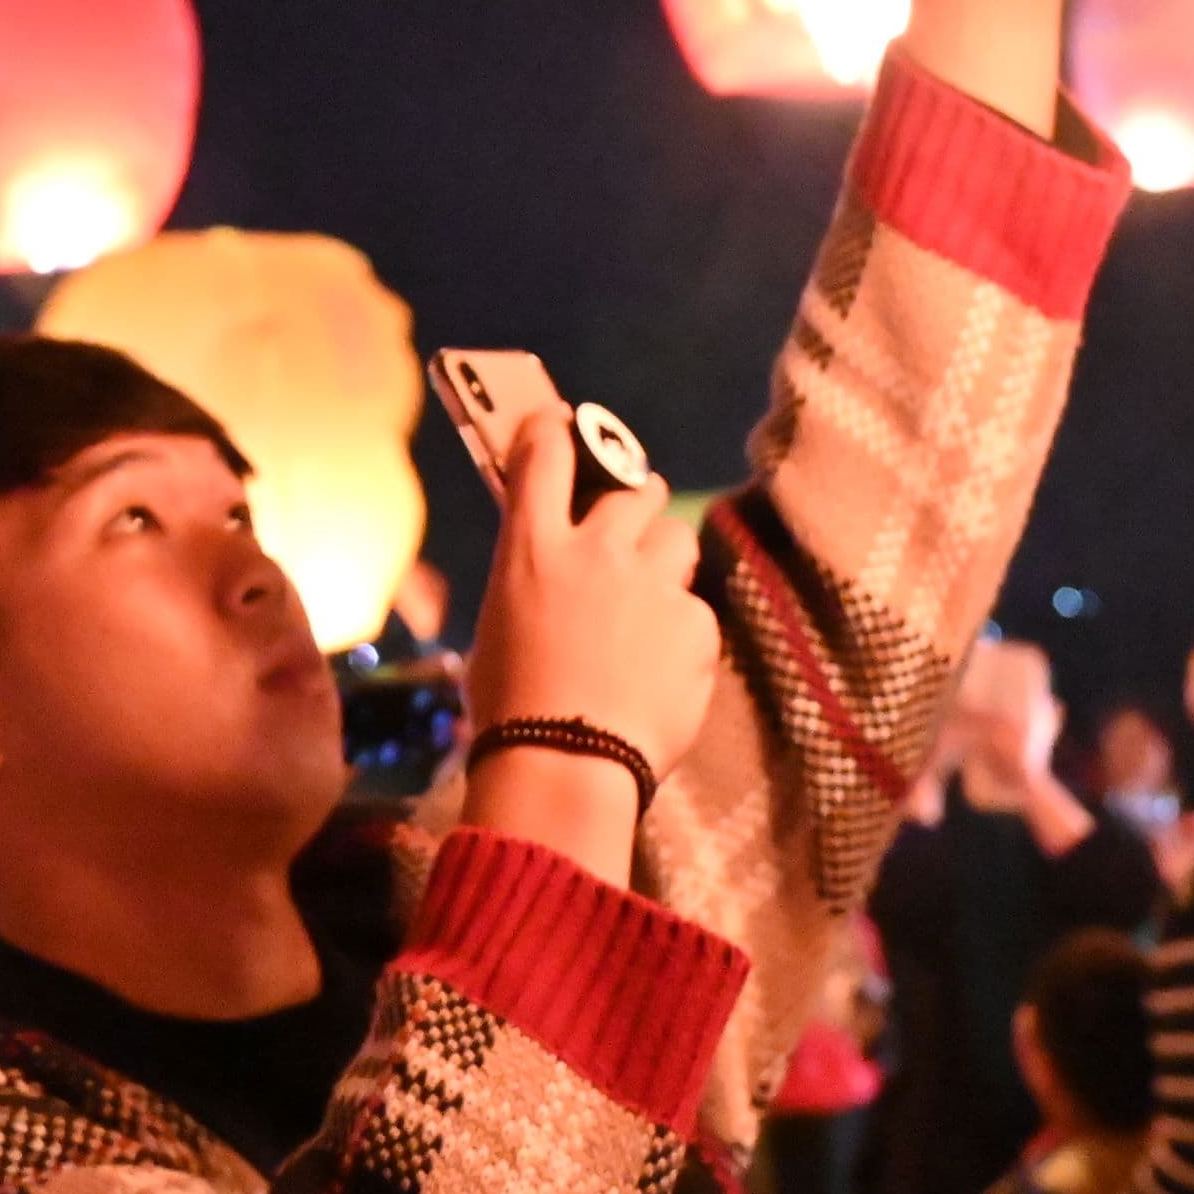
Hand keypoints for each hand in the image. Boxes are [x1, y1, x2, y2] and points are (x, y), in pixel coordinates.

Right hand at [458, 407, 723, 865]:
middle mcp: (595, 550)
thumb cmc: (511, 709)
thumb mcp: (499, 624)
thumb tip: (552, 567)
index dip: (554, 430)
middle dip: (636, 500)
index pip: (544, 453)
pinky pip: (694, 611)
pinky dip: (681, 633)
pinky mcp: (695, 624)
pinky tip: (659, 671)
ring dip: (665, 559)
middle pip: (634, 487)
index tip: (561, 426)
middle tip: (632, 527)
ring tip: (650, 604)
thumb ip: (531, 580)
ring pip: (677, 538)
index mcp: (532, 548)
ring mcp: (651, 585)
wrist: (565, 767)